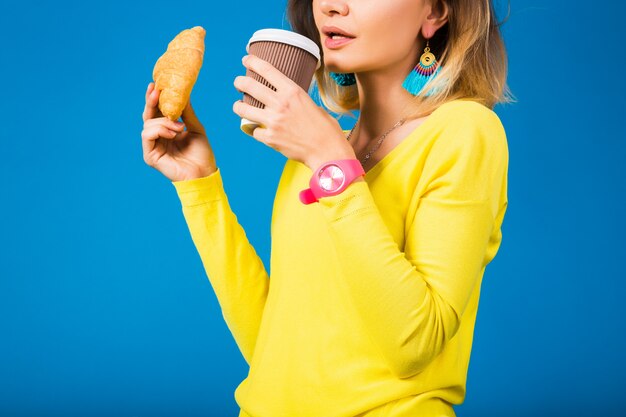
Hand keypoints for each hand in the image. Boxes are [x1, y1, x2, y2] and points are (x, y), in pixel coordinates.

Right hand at [141, 82, 216, 181]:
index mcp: (168, 130)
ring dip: (163, 121)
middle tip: (156, 89)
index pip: (158, 112)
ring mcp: (153, 146)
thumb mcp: (196, 128)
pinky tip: (172, 133)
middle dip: (151, 101)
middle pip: (148, 115)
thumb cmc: (202, 154)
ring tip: (179, 127)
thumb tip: (184, 92)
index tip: (156, 84)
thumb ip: (186, 113)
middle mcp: (158, 137)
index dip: (155, 98)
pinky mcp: (150, 155)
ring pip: (148, 124)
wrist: (205, 173)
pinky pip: (147, 135)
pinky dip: (159, 130)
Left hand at [232, 55, 355, 170]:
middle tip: (238, 82)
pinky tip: (257, 130)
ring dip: (238, 106)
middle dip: (240, 82)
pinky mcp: (269, 138)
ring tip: (238, 106)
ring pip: (243, 109)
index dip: (253, 62)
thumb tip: (287, 99)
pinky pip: (253, 130)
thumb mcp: (313, 105)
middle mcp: (280, 103)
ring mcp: (273, 121)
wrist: (327, 151)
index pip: (267, 70)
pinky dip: (254, 130)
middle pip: (249, 86)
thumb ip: (296, 100)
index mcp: (293, 91)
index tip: (247, 59)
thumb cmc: (325, 129)